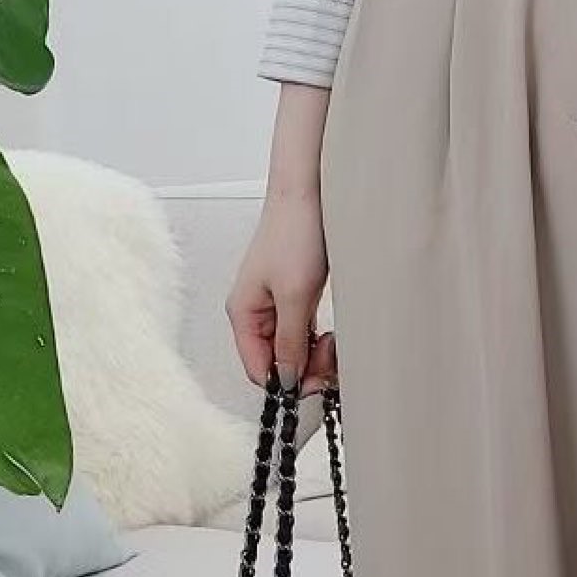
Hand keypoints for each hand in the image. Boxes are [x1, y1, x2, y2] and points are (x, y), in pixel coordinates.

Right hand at [227, 84, 336, 391]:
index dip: (286, 383)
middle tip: (331, 359)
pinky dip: (319, 339)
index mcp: (243, 313)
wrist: (310, 192)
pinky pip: (304, 332)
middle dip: (306, 368)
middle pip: (276, 362)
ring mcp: (276, 304)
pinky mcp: (296, 296)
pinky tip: (332, 334)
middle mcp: (255, 312)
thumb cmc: (295, 232)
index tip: (316, 384)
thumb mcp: (295, 296)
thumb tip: (288, 379)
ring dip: (316, 354)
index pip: (257, 369)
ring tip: (334, 342)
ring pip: (293, 349)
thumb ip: (289, 342)